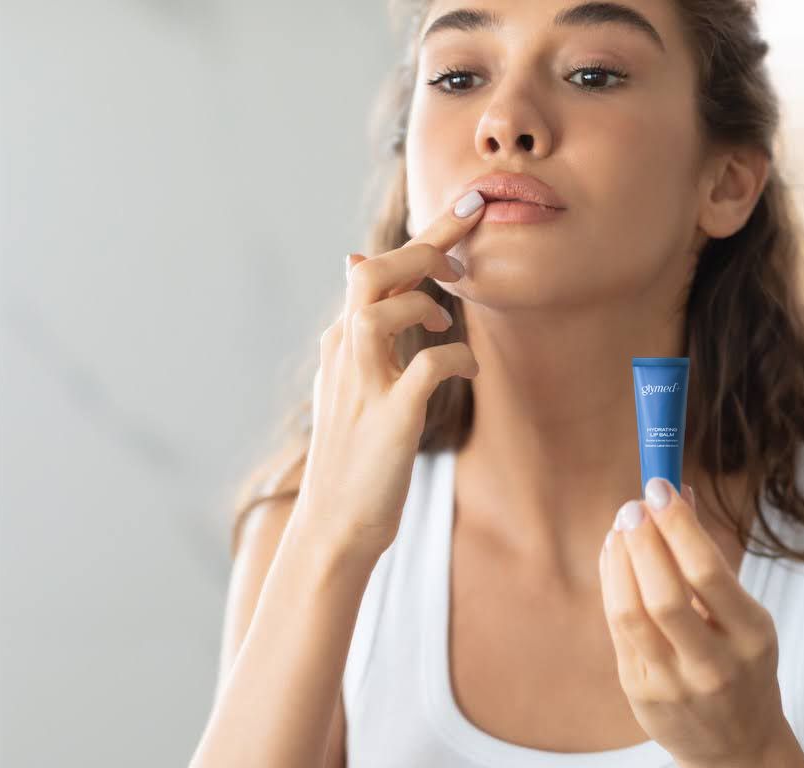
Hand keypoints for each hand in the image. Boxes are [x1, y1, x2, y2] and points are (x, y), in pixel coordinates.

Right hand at [295, 190, 486, 570]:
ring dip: (425, 303)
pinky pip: (429, 366)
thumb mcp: (352, 381)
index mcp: (341, 344)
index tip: (467, 206)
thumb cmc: (353, 455)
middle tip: (466, 248)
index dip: (424, 236)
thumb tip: (355, 262)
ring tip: (450, 321)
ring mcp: (364, 385)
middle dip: (425, 247)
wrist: (334, 524)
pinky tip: (469, 371)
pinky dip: (458, 358)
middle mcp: (345, 355)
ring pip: (382, 308)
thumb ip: (362, 326)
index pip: (375, 272)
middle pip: (372, 274)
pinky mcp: (390, 418)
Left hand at [598, 477, 791, 767]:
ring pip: (631, 613)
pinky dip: (611, 584)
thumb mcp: (744, 616)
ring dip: (619, 561)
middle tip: (632, 506)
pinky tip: (612, 556)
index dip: (678, 525)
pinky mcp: (641, 691)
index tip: (661, 488)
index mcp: (752, 637)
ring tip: (620, 528)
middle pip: (665, 595)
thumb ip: (710, 559)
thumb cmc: (742, 665)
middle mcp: (715, 664)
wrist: (738, 748)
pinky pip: (618, 629)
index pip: (708, 573)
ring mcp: (674, 682)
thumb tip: (678, 492)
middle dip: (643, 542)